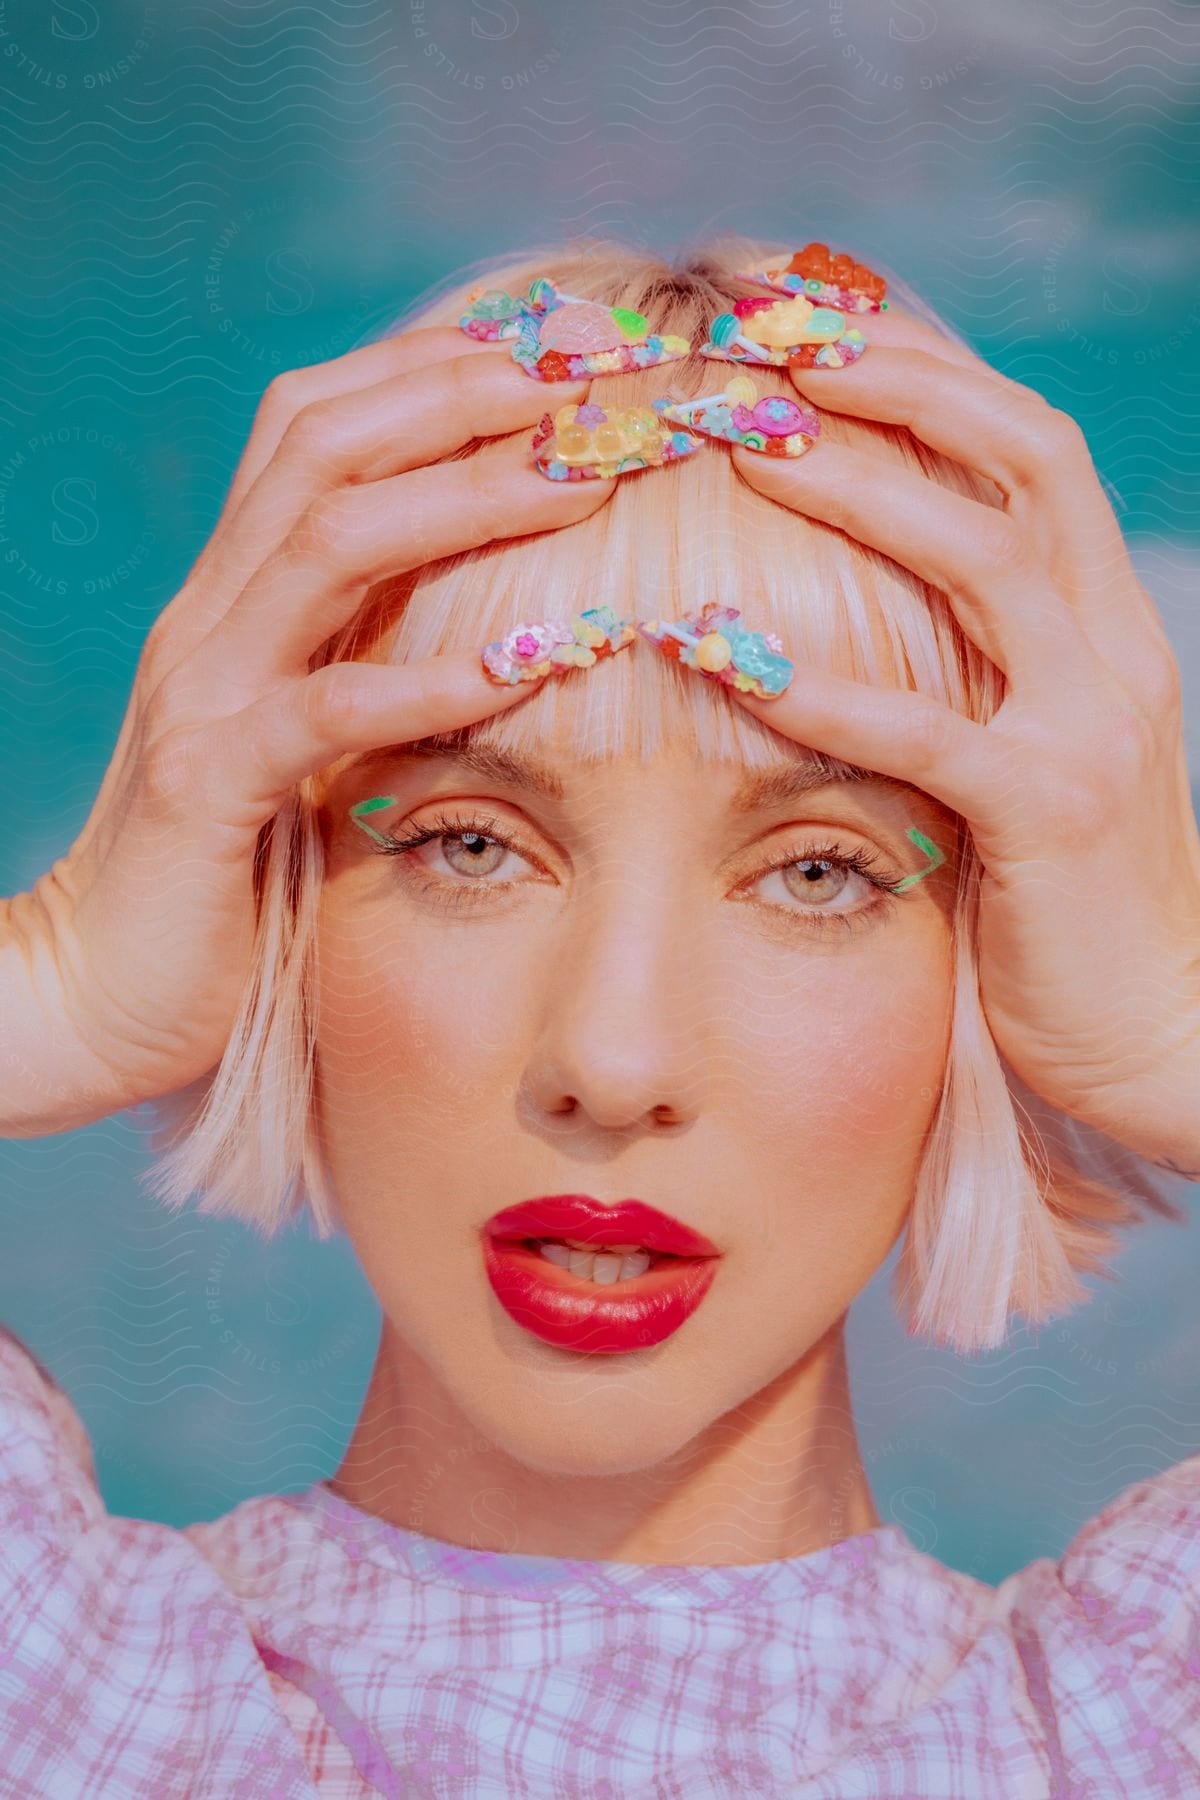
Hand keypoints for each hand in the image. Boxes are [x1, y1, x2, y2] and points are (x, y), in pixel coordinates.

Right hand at [1, 330, 607, 1134]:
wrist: (98, 985)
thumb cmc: (229, 867)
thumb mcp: (299, 735)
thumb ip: (360, 657)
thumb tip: (487, 607)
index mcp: (234, 594)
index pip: (313, 423)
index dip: (428, 368)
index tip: (551, 355)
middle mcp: (210, 617)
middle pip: (320, 444)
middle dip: (455, 397)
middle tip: (579, 392)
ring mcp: (200, 693)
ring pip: (324, 541)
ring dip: (460, 499)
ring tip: (576, 486)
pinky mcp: (209, 788)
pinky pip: (324, 709)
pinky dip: (427, 678)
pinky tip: (522, 664)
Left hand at [730, 312, 1199, 1175]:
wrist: (1164, 1032)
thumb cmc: (1062, 897)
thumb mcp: (1019, 750)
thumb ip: (960, 670)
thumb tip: (831, 604)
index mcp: (1099, 617)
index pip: (1019, 443)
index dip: (916, 366)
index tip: (798, 318)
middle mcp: (1110, 645)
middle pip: (1014, 455)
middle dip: (890, 379)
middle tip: (758, 340)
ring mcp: (1092, 725)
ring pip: (980, 559)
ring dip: (857, 486)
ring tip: (739, 440)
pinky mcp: (1052, 817)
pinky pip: (931, 734)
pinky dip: (826, 687)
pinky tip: (725, 653)